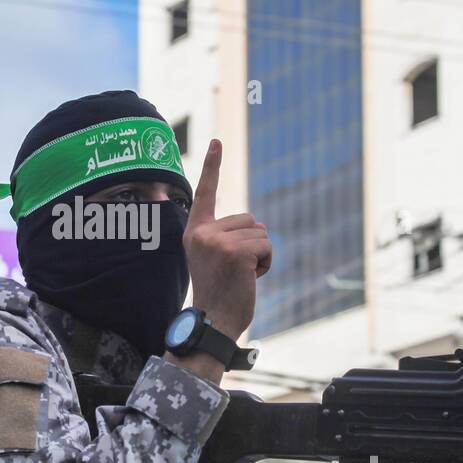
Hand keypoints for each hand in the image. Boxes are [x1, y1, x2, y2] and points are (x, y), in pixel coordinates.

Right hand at [182, 140, 270, 339]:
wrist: (213, 322)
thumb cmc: (217, 292)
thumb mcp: (213, 258)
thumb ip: (224, 236)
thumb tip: (257, 227)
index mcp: (195, 231)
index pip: (205, 193)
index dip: (212, 166)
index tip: (217, 141)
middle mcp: (203, 232)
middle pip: (249, 220)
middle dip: (252, 244)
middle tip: (234, 270)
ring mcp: (218, 241)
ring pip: (260, 234)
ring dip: (260, 256)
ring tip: (240, 276)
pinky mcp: (236, 252)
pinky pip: (267, 246)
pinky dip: (266, 263)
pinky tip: (250, 279)